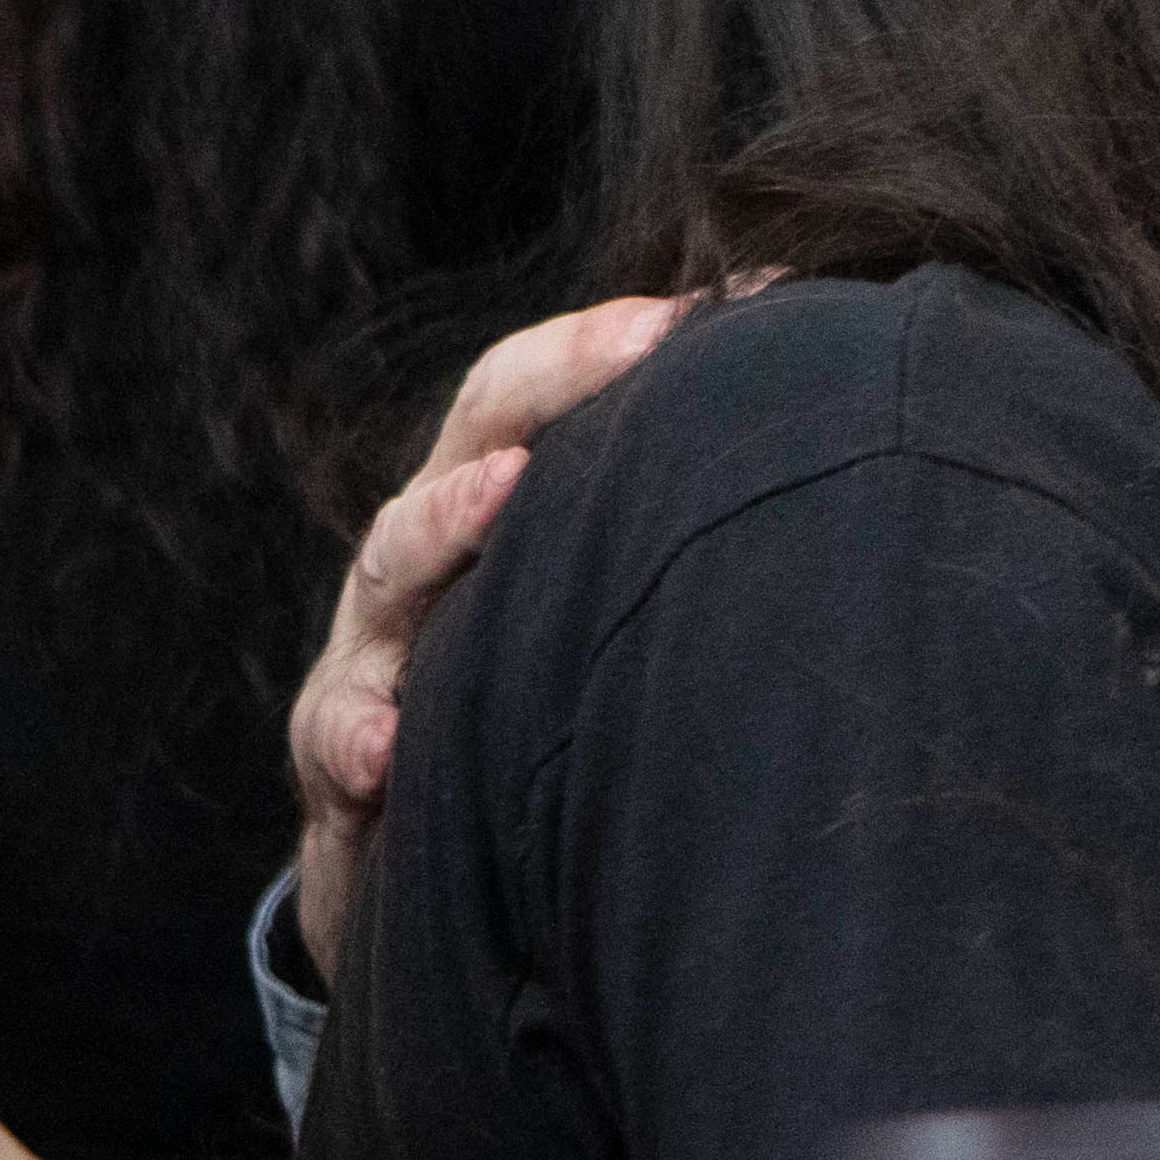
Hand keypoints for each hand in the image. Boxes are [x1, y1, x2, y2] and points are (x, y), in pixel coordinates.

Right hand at [295, 299, 678, 986]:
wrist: (409, 849)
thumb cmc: (526, 699)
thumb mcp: (583, 606)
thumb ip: (666, 530)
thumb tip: (822, 424)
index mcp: (490, 503)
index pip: (534, 393)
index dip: (608, 343)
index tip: (707, 310)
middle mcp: (427, 557)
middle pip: (473, 443)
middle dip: (550, 387)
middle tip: (638, 347)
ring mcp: (374, 647)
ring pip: (393, 567)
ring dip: (445, 525)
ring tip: (502, 492)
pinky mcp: (338, 752)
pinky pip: (338, 737)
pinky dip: (358, 737)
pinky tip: (388, 749)